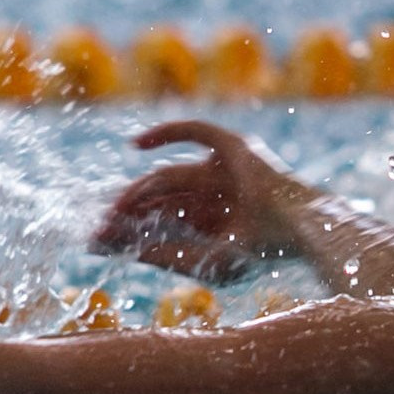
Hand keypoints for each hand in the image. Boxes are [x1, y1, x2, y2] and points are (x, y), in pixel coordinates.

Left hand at [90, 121, 314, 282]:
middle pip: (156, 198)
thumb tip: (126, 249)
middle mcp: (211, 194)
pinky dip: (165, 133)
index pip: (157, 222)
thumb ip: (168, 256)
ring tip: (114, 208)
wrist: (299, 228)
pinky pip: (193, 131)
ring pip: (166, 174)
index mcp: (209, 223)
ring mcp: (221, 169)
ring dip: (137, 190)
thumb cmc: (261, 252)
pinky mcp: (232, 146)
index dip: (126, 230)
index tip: (95, 242)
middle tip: (98, 226)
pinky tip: (134, 145)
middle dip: (125, 212)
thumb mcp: (207, 262)